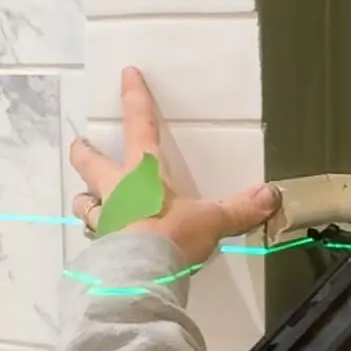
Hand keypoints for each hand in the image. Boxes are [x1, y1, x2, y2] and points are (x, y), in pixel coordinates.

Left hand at [71, 68, 279, 268]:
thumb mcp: (211, 221)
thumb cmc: (171, 236)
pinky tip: (106, 242)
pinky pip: (95, 236)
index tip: (127, 74)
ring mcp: (104, 219)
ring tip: (89, 199)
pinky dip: (99, 236)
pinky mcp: (100, 248)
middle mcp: (116, 189)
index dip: (134, 98)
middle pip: (89, 162)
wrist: (140, 276)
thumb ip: (239, 209)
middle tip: (79, 144)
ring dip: (86, 198)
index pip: (139, 125)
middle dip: (84, 151)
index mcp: (142, 172)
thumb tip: (271, 195)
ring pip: (84, 202)